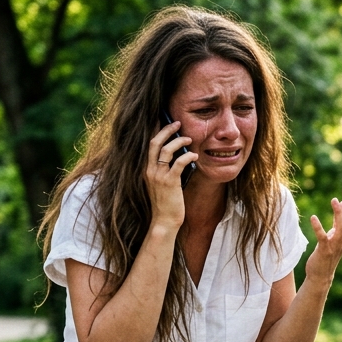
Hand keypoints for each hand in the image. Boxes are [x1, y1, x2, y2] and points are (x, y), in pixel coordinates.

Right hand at [144, 121, 196, 235]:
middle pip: (155, 142)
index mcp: (146, 169)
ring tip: (190, 139)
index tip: (164, 121)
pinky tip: (195, 156)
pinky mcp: (170, 182)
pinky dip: (188, 156)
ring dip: (180, 141)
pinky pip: (179, 163)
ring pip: (167, 149)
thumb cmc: (166, 203)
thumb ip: (166, 169)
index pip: (149, 145)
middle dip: (167, 129)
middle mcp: (149, 170)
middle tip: (178, 123)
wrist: (164, 221)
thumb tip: (179, 155)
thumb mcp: (161, 183)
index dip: (156, 131)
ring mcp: (158, 176)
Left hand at [304, 183, 341, 285]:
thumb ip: (339, 218)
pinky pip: (323, 238)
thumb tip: (341, 201)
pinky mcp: (325, 250)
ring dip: (339, 213)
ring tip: (333, 200)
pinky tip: (313, 217)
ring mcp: (336, 244)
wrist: (321, 274)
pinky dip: (318, 228)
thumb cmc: (328, 251)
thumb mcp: (335, 233)